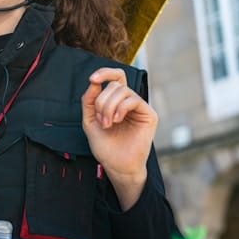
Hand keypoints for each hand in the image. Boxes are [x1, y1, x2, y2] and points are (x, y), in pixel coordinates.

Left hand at [81, 67, 157, 208]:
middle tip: (101, 120)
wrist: (116, 166)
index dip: (105, 72)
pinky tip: (117, 121)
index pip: (115, 78)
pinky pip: (134, 99)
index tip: (92, 79)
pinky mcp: (149, 114)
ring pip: (122, 90)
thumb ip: (90, 100)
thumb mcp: (90, 120)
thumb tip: (94, 81)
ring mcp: (140, 107)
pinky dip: (121, 108)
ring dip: (109, 106)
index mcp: (116, 101)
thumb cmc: (105, 146)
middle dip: (102, 101)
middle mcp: (129, 102)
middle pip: (115, 85)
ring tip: (107, 124)